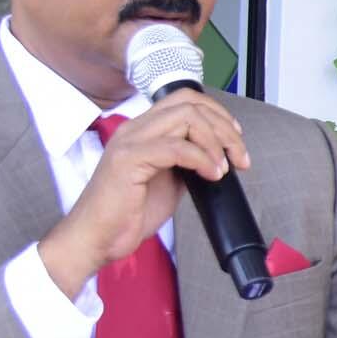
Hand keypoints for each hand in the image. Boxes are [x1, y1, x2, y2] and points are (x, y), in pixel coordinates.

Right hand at [36, 90, 250, 299]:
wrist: (97, 238)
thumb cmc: (127, 213)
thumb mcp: (168, 181)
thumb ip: (187, 161)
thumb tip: (216, 156)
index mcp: (143, 130)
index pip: (185, 99)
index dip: (218, 114)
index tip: (235, 139)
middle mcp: (134, 128)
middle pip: (191, 103)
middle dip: (225, 127)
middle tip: (240, 156)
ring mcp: (130, 141)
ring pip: (187, 118)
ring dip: (216, 142)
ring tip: (225, 168)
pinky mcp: (128, 160)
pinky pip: (177, 147)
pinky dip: (203, 159)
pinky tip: (211, 175)